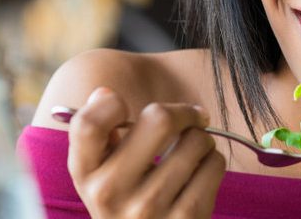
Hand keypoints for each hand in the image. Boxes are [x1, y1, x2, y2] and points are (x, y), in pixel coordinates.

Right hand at [67, 87, 225, 217]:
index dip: (108, 105)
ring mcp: (149, 207)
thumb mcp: (100, 172)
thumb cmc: (125, 199)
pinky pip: (215, 164)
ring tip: (193, 152)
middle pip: (159, 119)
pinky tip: (200, 173)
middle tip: (190, 119)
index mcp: (85, 175)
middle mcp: (110, 193)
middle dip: (183, 113)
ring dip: (202, 139)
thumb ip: (98, 132)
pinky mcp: (186, 217)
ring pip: (196, 140)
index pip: (88, 125)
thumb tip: (105, 93)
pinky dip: (213, 161)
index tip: (125, 108)